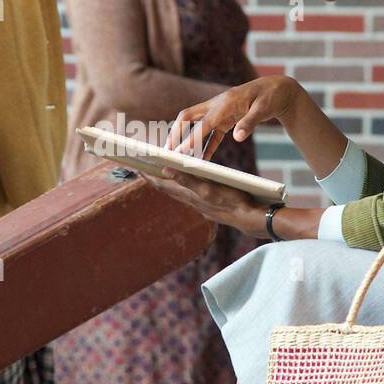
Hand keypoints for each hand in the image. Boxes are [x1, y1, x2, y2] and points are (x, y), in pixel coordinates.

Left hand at [142, 166, 267, 237]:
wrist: (248, 217)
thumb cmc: (231, 200)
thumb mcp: (208, 188)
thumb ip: (186, 180)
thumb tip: (165, 170)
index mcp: (187, 194)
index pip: (161, 183)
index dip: (147, 175)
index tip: (134, 165)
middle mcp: (190, 199)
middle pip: (165, 187)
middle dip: (152, 177)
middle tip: (141, 167)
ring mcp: (198, 203)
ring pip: (176, 191)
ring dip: (165, 182)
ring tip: (157, 173)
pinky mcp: (207, 204)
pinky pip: (187, 193)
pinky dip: (180, 185)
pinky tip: (184, 183)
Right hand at [165, 75, 300, 158]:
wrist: (278, 89)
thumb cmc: (271, 95)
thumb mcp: (264, 108)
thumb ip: (249, 122)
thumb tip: (238, 137)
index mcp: (224, 103)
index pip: (203, 123)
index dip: (191, 138)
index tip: (180, 153)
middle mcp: (216, 106)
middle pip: (186, 118)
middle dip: (175, 134)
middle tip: (167, 152)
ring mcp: (219, 113)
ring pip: (194, 125)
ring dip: (184, 140)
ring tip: (176, 157)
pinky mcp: (225, 120)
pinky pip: (210, 135)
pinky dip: (204, 147)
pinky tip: (201, 160)